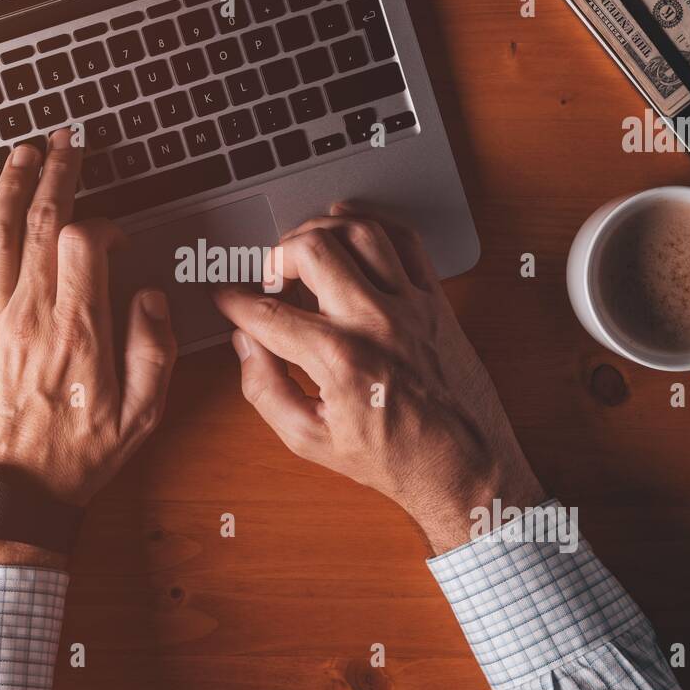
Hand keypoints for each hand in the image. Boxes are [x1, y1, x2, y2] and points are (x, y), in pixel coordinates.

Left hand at [0, 129, 176, 568]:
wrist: (11, 495)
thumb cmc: (76, 458)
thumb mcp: (140, 416)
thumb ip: (153, 350)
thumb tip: (148, 297)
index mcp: (79, 332)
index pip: (83, 244)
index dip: (101, 225)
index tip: (113, 235)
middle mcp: (30, 316)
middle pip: (39, 224)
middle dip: (56, 175)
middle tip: (66, 143)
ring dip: (10, 186)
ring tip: (22, 152)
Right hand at [212, 204, 543, 554]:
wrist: (464, 466)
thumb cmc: (393, 458)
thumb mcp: (310, 439)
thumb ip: (265, 388)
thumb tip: (245, 345)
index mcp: (338, 360)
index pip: (267, 312)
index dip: (234, 301)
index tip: (225, 298)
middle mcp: (375, 322)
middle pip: (311, 249)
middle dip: (276, 255)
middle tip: (269, 276)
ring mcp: (410, 305)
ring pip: (359, 231)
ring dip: (322, 230)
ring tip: (305, 250)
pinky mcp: (435, 300)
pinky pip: (406, 240)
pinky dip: (374, 223)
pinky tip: (351, 227)